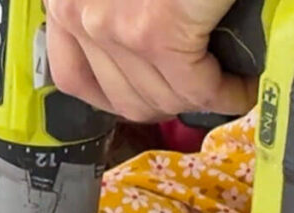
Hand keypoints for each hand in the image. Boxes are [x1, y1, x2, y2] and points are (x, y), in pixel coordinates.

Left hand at [46, 0, 258, 121]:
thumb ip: (114, 9)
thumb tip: (133, 52)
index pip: (74, 76)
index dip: (115, 96)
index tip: (145, 96)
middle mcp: (76, 12)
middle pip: (121, 96)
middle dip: (166, 101)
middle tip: (198, 93)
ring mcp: (110, 26)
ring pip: (157, 98)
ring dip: (196, 99)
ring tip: (223, 88)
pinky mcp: (153, 32)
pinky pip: (193, 87)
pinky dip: (223, 94)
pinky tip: (240, 88)